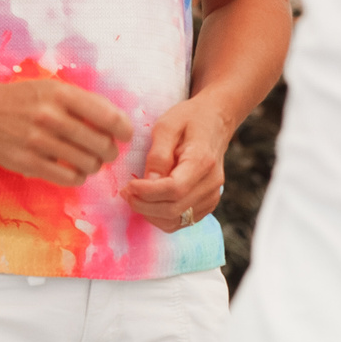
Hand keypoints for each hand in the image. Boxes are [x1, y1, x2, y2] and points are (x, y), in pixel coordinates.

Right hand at [0, 77, 132, 186]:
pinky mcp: (27, 162)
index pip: (110, 118)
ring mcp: (37, 140)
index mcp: (62, 95)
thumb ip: (88, 104)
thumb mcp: (56, 90)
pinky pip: (68, 178)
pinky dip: (78, 177)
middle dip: (110, 151)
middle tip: (107, 152)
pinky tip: (75, 171)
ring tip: (90, 161)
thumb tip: (122, 125)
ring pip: (87, 163)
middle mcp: (50, 116)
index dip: (124, 131)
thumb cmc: (28, 101)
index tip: (124, 136)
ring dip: (95, 165)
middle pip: (101, 144)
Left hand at [122, 97, 234, 235]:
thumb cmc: (188, 120)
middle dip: (143, 205)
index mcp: (203, 161)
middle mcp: (212, 182)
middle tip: (125, 192)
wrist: (215, 122)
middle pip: (174, 209)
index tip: (127, 186)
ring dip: (150, 214)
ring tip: (136, 197)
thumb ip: (158, 154)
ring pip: (177, 220)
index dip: (147, 193)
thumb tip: (149, 181)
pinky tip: (151, 202)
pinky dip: (161, 218)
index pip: (174, 189)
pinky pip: (182, 221)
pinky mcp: (208, 203)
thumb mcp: (167, 126)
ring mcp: (213, 195)